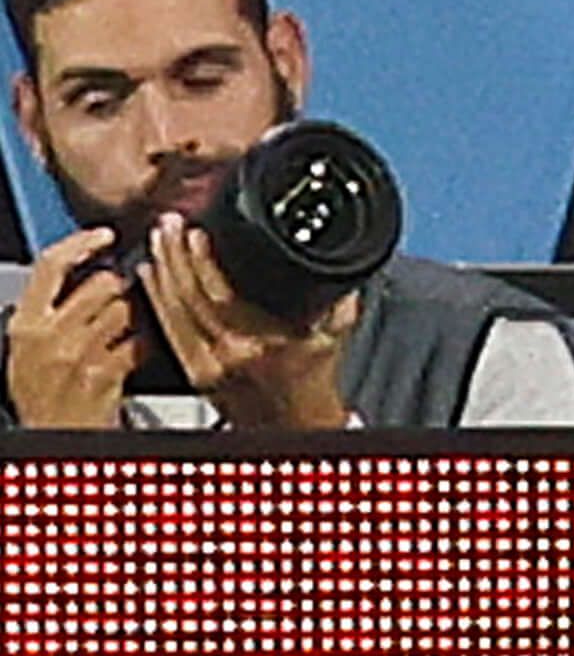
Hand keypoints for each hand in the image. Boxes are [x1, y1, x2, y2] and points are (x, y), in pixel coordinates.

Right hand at [7, 232, 136, 429]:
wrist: (54, 437)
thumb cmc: (43, 395)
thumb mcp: (28, 347)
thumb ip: (46, 310)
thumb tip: (73, 272)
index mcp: (26, 323)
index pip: (52, 265)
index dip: (82, 242)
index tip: (104, 235)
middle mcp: (49, 336)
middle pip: (101, 283)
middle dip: (116, 288)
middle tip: (114, 302)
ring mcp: (79, 354)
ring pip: (125, 310)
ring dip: (129, 320)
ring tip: (115, 339)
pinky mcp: (107, 374)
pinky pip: (139, 343)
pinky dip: (140, 348)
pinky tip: (126, 359)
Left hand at [140, 224, 351, 428]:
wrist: (295, 430)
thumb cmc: (312, 389)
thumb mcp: (332, 341)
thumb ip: (338, 305)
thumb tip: (341, 273)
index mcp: (262, 345)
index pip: (219, 295)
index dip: (202, 261)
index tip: (195, 232)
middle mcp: (227, 355)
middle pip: (187, 298)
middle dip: (173, 256)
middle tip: (167, 225)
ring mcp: (205, 365)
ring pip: (171, 311)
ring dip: (160, 272)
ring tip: (156, 241)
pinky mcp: (193, 371)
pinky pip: (167, 329)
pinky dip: (155, 299)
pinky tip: (149, 276)